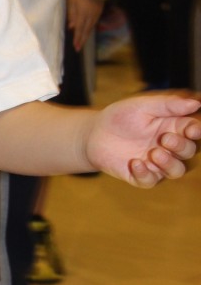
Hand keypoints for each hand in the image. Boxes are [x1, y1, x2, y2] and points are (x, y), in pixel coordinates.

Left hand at [66, 0, 103, 51]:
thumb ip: (71, 14)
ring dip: (86, 36)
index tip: (76, 47)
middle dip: (82, 40)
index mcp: (82, 13)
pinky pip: (94, 23)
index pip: (79, 29)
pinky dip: (90, 29)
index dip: (77, 38)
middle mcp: (90, 15)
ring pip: (90, 27)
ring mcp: (96, 14)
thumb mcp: (71, 2)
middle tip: (78, 49)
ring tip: (82, 43)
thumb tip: (71, 27)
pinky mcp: (99, 11)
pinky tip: (88, 32)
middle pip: (86, 30)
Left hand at [85, 92, 200, 186]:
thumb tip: (196, 103)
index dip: (196, 131)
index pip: (194, 131)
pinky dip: (146, 174)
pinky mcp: (141, 176)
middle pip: (189, 152)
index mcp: (173, 127)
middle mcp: (169, 147)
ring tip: (154, 153)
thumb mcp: (143, 105)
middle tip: (165, 138)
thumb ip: (168, 105)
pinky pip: (151, 181)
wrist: (93, 134)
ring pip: (176, 171)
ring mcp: (156, 163)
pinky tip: (135, 163)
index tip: (192, 129)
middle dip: (181, 146)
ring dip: (169, 164)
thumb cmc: (121, 117)